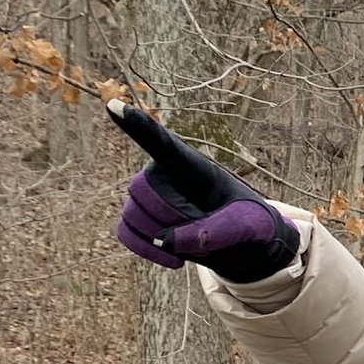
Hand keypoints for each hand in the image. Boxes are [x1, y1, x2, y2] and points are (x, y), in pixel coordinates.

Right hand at [109, 99, 298, 282]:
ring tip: (197, 240)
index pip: (162, 143)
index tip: (114, 105)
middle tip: (208, 227)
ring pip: (133, 216)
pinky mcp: (141, 220)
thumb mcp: (246, 226)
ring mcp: (150, 197)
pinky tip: (173, 257)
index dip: (137, 125)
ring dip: (164, 238)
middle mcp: (164, 174)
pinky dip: (147, 250)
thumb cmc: (249, 224)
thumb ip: (215, 231)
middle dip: (173, 217)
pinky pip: (125, 234)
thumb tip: (166, 241)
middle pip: (144, 191)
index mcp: (193, 165)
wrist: (245, 245)